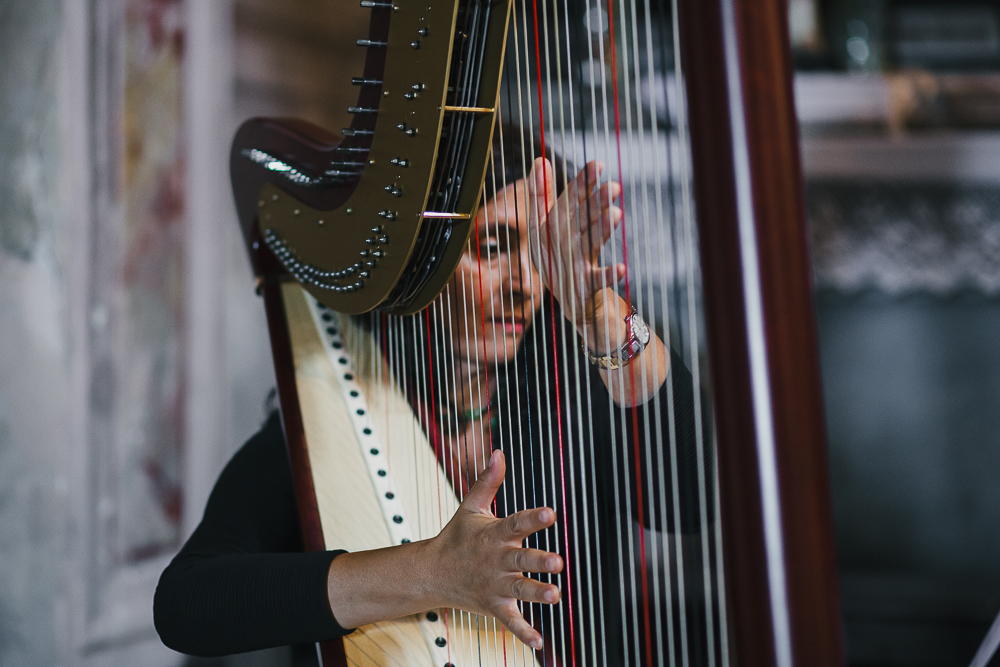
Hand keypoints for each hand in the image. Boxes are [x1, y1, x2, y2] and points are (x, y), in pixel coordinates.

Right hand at [428, 449, 562, 649]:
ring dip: (537, 593)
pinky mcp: (493, 605)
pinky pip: (510, 622)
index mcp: (493, 535)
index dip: (533, 518)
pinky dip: (523, 633)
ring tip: (556, 596)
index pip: (515, 523)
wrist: (430, 573)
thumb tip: (498, 452)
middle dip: (539, 561)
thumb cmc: (456, 538)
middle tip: (558, 562)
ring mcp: (494, 585)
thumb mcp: (470, 507)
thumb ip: (488, 481)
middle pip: (520, 560)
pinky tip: (540, 642)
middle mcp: (496, 560)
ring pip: (519, 590)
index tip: (550, 513)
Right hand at [525, 157, 626, 338]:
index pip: (567, 202)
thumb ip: (542, 196)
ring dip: (600, 231)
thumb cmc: (562, 258)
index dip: (582, 184)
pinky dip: (608, 275)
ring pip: (588, 245)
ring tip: (615, 213)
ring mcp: (573, 267)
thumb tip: (540, 160)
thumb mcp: (548, 228)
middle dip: (593, 203)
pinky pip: (597, 281)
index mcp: (552, 228)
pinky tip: (622, 268)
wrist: (575, 303)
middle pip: (578, 221)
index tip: (597, 164)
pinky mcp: (584, 288)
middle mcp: (561, 246)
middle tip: (614, 186)